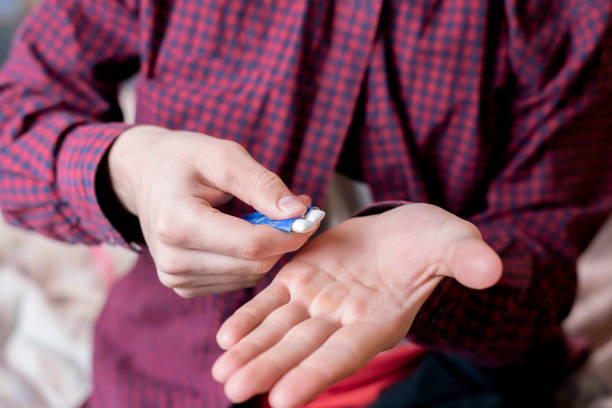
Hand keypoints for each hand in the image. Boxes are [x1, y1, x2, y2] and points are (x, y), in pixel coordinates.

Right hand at [108, 125, 316, 296]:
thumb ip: (261, 184)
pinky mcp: (183, 286)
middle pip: (254, 264)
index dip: (289, 233)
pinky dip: (251, 258)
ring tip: (263, 216)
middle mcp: (173, 260)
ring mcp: (176, 278)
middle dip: (282, 239)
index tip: (311, 214)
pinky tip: (244, 233)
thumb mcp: (223, 155)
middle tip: (294, 210)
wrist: (144, 176)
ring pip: (250, 275)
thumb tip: (298, 212)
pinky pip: (237, 279)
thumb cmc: (184, 159)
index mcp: (177, 223)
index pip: (251, 244)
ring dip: (268, 249)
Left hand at [212, 204, 501, 406]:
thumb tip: (490, 268)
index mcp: (380, 320)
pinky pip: (271, 301)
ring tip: (221, 372)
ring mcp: (318, 301)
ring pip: (280, 330)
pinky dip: (249, 318)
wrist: (401, 228)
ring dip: (251, 350)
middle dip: (270, 370)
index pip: (345, 354)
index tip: (284, 399)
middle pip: (302, 350)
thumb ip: (465, 258)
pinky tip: (224, 336)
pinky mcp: (300, 280)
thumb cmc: (431, 241)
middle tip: (235, 391)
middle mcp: (344, 320)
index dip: (317, 375)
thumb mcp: (453, 242)